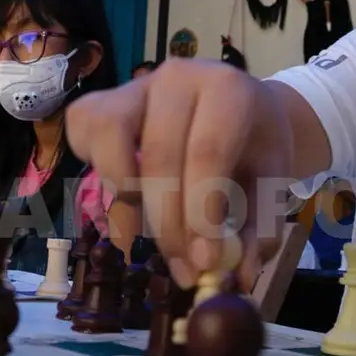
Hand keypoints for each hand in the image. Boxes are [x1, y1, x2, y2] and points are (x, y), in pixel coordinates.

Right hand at [65, 59, 292, 287]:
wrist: (240, 110)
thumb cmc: (254, 148)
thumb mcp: (270, 185)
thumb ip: (258, 231)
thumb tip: (235, 278)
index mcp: (229, 89)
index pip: (208, 152)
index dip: (202, 211)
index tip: (205, 262)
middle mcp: (178, 77)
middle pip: (160, 156)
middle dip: (170, 224)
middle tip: (184, 270)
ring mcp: (135, 86)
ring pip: (110, 139)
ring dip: (128, 201)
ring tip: (151, 235)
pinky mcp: (101, 101)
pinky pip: (84, 136)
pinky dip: (98, 173)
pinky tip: (127, 197)